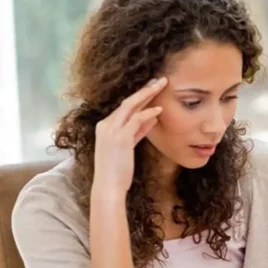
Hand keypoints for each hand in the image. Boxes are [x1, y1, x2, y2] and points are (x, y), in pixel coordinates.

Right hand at [93, 77, 167, 195]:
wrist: (108, 187)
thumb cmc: (118, 171)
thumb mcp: (128, 148)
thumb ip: (137, 132)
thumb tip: (152, 119)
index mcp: (105, 127)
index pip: (125, 108)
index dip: (140, 97)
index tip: (153, 88)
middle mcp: (105, 125)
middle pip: (127, 102)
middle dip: (145, 90)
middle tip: (160, 80)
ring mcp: (111, 130)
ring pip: (131, 105)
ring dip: (148, 94)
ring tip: (162, 85)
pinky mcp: (120, 138)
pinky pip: (136, 120)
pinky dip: (148, 113)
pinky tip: (159, 109)